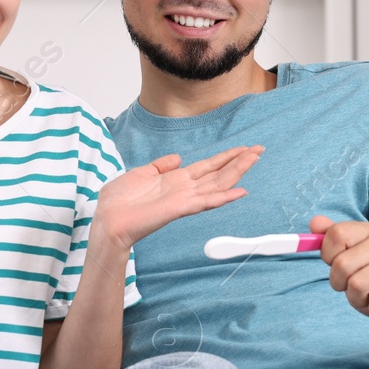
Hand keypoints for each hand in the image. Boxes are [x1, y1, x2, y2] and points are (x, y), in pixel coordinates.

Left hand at [95, 146, 262, 248]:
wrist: (108, 220)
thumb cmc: (119, 201)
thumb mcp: (140, 173)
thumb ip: (160, 166)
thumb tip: (177, 158)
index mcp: (175, 180)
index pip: (207, 167)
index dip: (226, 157)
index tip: (243, 148)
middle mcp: (184, 189)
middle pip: (219, 173)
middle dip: (239, 161)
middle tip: (259, 149)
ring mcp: (184, 199)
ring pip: (218, 184)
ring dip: (237, 171)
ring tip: (254, 158)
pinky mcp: (179, 208)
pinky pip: (206, 201)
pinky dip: (224, 197)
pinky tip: (240, 191)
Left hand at [310, 216, 368, 337]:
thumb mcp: (349, 265)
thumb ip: (332, 242)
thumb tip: (315, 222)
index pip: (336, 233)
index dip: (328, 256)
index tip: (338, 266)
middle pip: (342, 263)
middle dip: (340, 284)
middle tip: (353, 289)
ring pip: (357, 284)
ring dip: (357, 300)